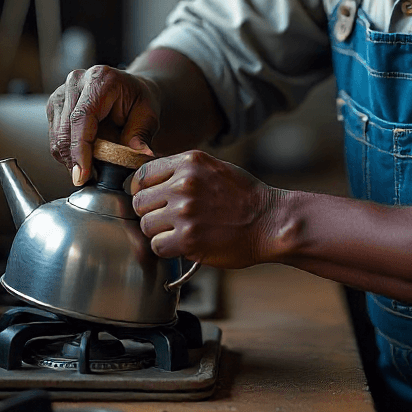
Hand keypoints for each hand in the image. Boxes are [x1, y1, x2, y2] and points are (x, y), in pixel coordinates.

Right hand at [46, 65, 160, 184]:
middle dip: (74, 160)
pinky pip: (54, 137)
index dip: (80, 148)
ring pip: (56, 136)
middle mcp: (76, 81)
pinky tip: (82, 157)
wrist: (131, 90)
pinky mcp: (55, 104)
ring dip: (69, 158)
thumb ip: (141, 135)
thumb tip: (141, 154)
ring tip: (89, 168)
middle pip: (65, 128)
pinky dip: (67, 153)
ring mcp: (62, 91)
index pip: (82, 117)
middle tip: (88, 179)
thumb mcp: (148, 116)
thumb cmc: (139, 102)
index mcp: (101, 79)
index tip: (82, 175)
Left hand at [132, 151, 286, 268]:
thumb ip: (183, 171)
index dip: (144, 191)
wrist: (270, 221)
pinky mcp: (189, 238)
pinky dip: (168, 249)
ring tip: (181, 232)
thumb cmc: (245, 196)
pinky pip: (157, 246)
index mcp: (190, 162)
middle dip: (152, 213)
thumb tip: (149, 180)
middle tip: (170, 220)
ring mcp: (186, 211)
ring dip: (160, 233)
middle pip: (140, 202)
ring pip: (146, 226)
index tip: (152, 201)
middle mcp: (185, 184)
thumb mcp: (214, 168)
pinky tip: (184, 244)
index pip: (143, 175)